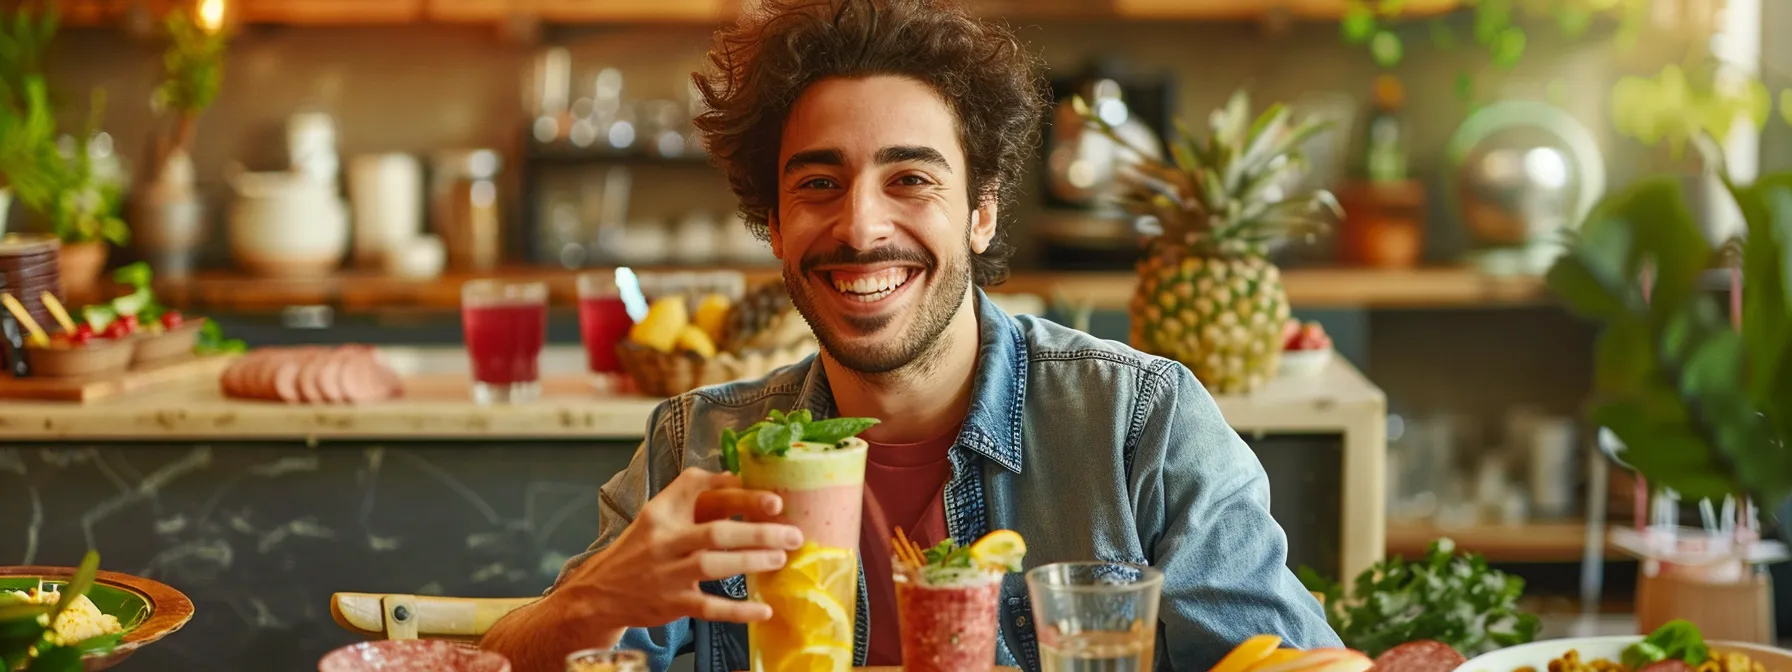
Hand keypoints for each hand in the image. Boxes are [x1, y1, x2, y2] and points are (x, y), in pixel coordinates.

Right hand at [550, 467, 803, 630]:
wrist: (599, 592)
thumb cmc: (640, 548)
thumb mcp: (656, 514)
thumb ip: (692, 493)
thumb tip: (738, 477)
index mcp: (661, 512)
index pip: (699, 490)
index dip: (738, 492)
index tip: (775, 498)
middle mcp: (663, 541)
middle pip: (715, 531)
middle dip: (758, 531)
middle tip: (792, 533)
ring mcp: (667, 574)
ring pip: (713, 565)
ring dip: (752, 561)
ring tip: (780, 558)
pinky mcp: (672, 604)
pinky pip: (710, 607)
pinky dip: (738, 611)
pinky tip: (763, 610)